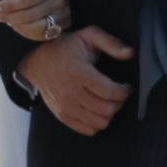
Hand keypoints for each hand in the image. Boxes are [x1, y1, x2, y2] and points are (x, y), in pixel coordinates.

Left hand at [0, 0, 70, 42]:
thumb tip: (1, 8)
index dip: (9, 6)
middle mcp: (60, 1)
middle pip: (31, 15)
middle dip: (9, 17)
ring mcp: (64, 15)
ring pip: (37, 28)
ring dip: (18, 26)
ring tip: (6, 20)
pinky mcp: (64, 26)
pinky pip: (43, 35)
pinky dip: (27, 33)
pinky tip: (17, 26)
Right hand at [16, 26, 134, 135]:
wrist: (36, 63)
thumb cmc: (65, 49)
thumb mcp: (87, 36)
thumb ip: (110, 43)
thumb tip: (130, 53)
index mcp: (79, 73)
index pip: (110, 92)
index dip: (124, 91)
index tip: (126, 86)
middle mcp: (71, 93)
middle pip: (107, 109)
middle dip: (119, 102)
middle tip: (117, 94)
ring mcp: (66, 107)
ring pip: (100, 123)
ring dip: (109, 114)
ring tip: (107, 102)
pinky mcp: (63, 116)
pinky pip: (88, 130)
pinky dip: (97, 123)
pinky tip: (96, 110)